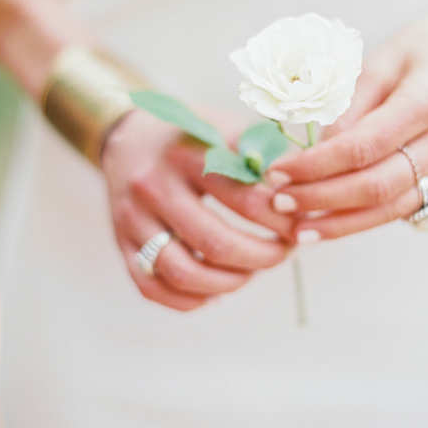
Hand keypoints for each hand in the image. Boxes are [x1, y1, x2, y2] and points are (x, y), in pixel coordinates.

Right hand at [101, 109, 293, 310]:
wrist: (129, 136)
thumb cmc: (192, 134)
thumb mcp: (226, 128)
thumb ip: (264, 156)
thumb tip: (307, 191)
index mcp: (187, 154)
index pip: (245, 199)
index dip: (281, 221)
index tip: (301, 226)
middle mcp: (154, 187)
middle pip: (215, 243)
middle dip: (262, 258)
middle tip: (284, 253)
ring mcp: (132, 218)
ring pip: (182, 273)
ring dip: (229, 283)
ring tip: (251, 272)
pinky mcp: (120, 243)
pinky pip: (151, 287)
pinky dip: (190, 299)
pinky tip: (216, 288)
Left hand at [267, 11, 427, 240]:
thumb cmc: (420, 49)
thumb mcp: (376, 63)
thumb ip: (346, 108)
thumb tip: (313, 153)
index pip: (362, 148)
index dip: (315, 167)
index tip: (279, 173)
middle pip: (377, 185)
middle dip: (323, 200)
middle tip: (281, 203)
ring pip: (392, 207)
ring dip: (342, 224)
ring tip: (301, 230)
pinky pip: (405, 206)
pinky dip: (366, 219)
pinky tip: (334, 223)